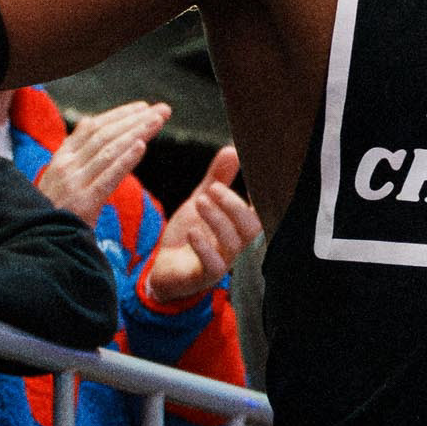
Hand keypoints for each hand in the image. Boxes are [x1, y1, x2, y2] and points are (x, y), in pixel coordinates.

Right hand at [37, 98, 166, 221]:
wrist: (38, 242)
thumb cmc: (54, 211)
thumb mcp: (58, 177)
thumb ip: (75, 153)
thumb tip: (89, 122)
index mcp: (62, 157)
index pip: (93, 127)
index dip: (119, 115)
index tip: (143, 107)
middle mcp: (66, 165)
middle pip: (105, 135)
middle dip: (136, 120)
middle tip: (163, 110)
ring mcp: (74, 183)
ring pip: (109, 150)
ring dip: (137, 132)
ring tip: (158, 121)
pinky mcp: (83, 203)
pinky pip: (108, 178)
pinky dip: (125, 160)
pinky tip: (142, 146)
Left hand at [139, 144, 257, 309]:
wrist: (163, 268)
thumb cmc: (188, 236)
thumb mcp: (201, 201)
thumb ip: (217, 178)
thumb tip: (233, 149)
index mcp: (238, 226)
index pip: (262, 212)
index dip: (264, 197)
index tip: (257, 175)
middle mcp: (234, 245)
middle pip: (251, 227)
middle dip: (233, 205)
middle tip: (212, 188)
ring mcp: (221, 262)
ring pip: (232, 243)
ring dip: (217, 219)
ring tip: (199, 201)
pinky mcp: (203, 276)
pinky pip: (213, 265)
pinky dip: (204, 247)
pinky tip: (193, 232)